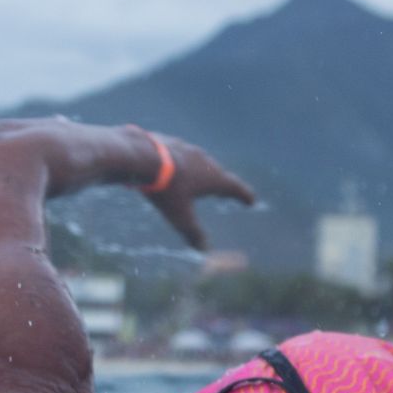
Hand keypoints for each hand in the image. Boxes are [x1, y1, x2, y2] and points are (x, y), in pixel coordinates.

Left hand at [142, 135, 255, 250]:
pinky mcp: (169, 142)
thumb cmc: (165, 189)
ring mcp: (186, 148)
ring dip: (202, 172)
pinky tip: (173, 168)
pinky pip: (180, 155)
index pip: (235, 188)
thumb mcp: (179, 216)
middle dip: (223, 184)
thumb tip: (204, 250)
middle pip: (218, 173)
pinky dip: (181, 164)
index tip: (251, 200)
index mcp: (212, 178)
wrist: (140, 156)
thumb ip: (193, 232)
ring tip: (200, 179)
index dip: (244, 195)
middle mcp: (204, 160)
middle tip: (226, 192)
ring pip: (198, 162)